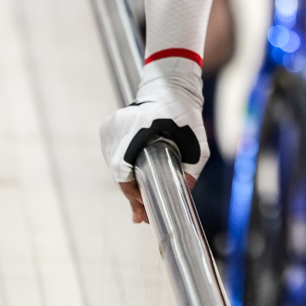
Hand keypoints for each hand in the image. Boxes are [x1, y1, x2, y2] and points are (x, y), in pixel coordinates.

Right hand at [99, 58, 207, 223]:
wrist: (172, 88)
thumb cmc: (186, 116)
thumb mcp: (197, 146)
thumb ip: (190, 172)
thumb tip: (184, 197)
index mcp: (137, 132)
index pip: (125, 175)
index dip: (134, 196)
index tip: (144, 212)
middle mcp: (118, 130)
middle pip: (119, 173)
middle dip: (131, 195)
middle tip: (141, 216)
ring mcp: (110, 127)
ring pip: (115, 165)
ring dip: (126, 183)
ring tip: (137, 205)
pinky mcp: (108, 126)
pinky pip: (113, 154)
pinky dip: (122, 169)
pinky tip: (131, 184)